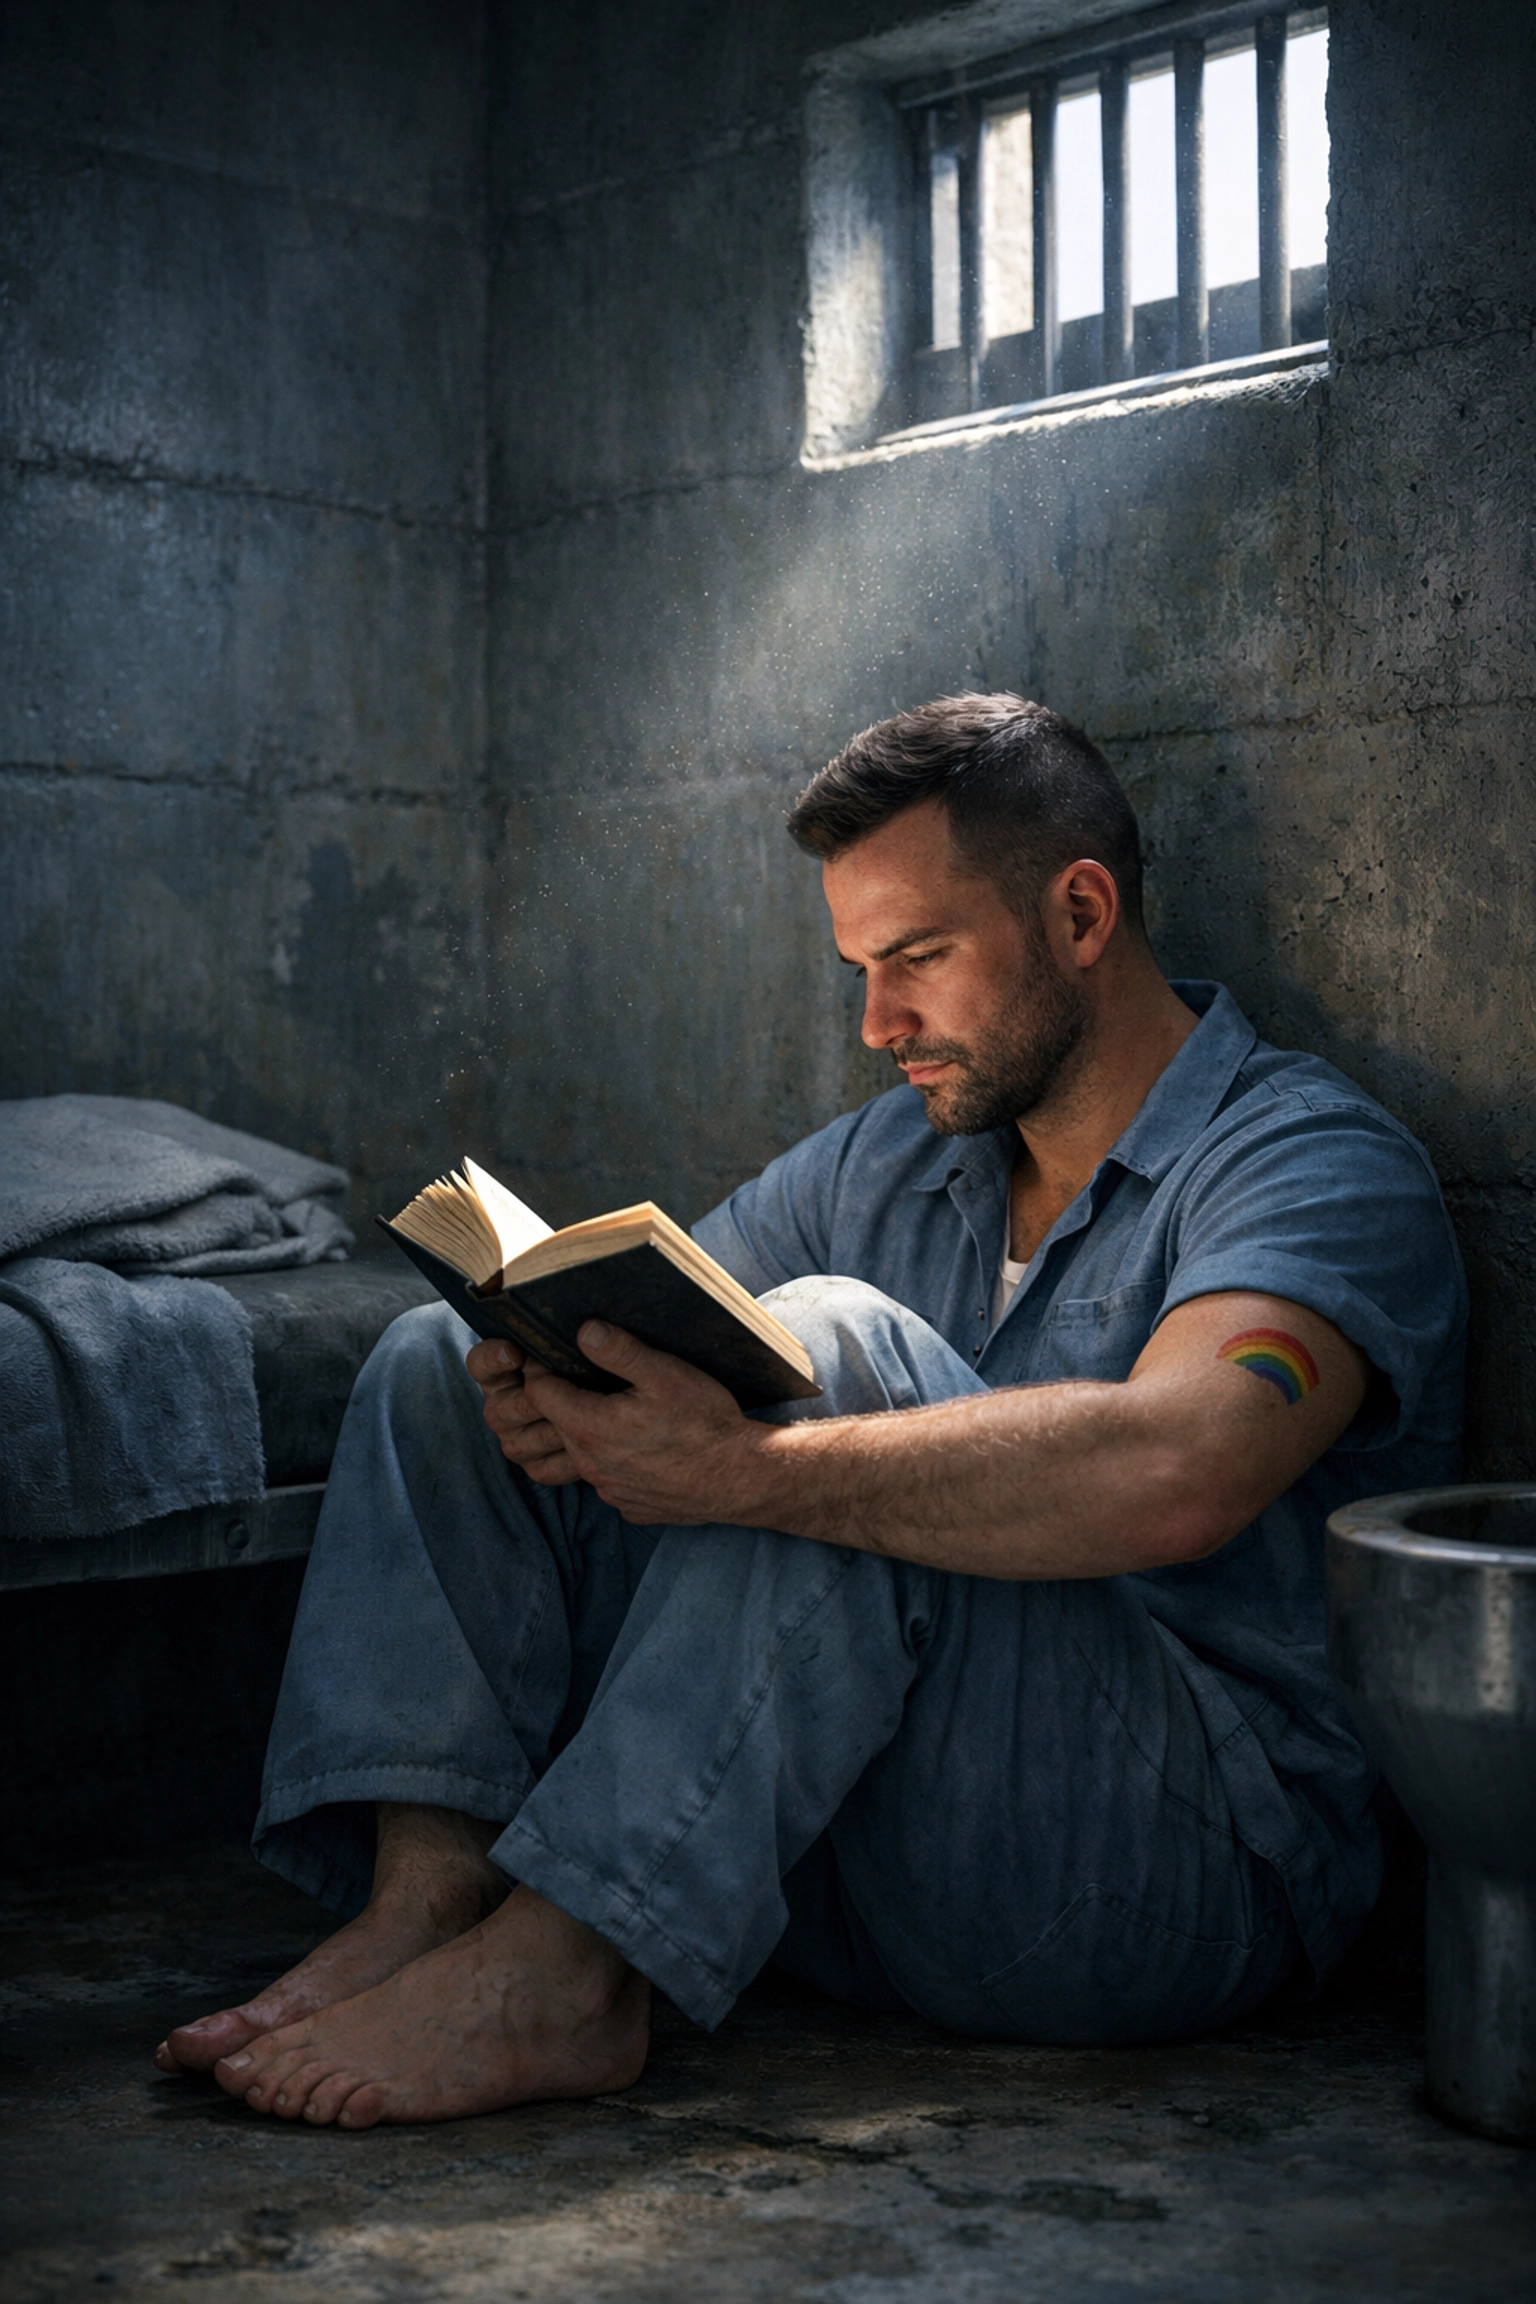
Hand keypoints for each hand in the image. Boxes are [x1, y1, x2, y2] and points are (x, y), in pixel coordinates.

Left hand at [470, 1322, 756, 1522]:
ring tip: (614, 1411)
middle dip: (561, 1398)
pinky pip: (607, 1478)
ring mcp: (609, 1489)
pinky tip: (640, 1446)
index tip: (555, 1352)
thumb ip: (619, 1352)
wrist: (740, 1478)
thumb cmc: (705, 1424)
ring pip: (580, 1455)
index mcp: (590, 1428)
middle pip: (555, 1424)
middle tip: (586, 1375)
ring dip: (586, 1432)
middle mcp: (590, 1465)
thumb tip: (583, 1331)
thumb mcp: (665, 1375)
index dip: (542, 1368)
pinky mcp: (629, 1504)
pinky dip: (613, 1461)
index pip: (538, 1393)